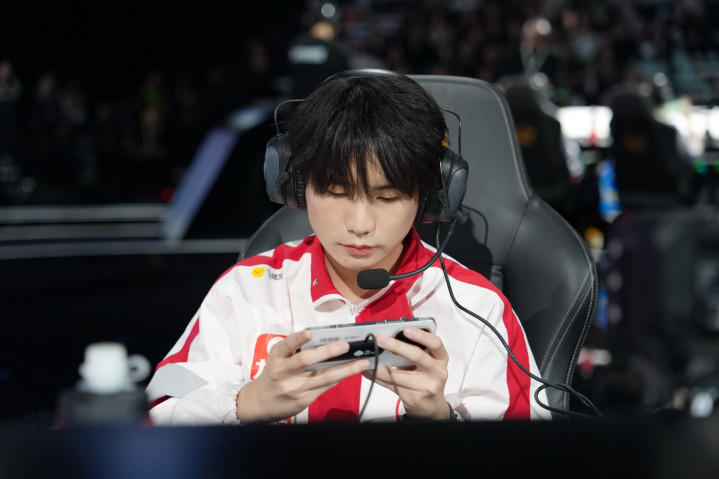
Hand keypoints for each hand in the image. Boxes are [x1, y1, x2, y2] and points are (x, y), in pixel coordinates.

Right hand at [236, 330, 370, 422]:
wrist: (259, 403)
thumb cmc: (274, 375)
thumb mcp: (278, 359)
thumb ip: (295, 350)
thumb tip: (325, 340)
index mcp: (277, 357)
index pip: (286, 345)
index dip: (298, 338)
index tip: (309, 332)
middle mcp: (284, 372)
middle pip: (306, 361)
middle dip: (327, 352)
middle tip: (345, 346)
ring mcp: (294, 388)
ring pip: (323, 377)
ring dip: (345, 369)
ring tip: (363, 362)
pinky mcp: (303, 400)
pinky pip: (325, 387)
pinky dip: (338, 378)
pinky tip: (350, 373)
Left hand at [362, 327, 449, 419]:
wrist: (432, 406)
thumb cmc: (426, 378)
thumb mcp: (427, 363)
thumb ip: (414, 351)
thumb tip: (387, 337)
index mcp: (440, 358)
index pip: (435, 343)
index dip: (421, 335)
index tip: (406, 329)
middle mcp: (437, 372)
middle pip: (417, 356)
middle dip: (397, 347)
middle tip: (380, 339)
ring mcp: (427, 386)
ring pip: (399, 375)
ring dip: (379, 368)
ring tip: (366, 360)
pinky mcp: (414, 398)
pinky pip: (392, 385)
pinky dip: (377, 378)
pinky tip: (368, 373)